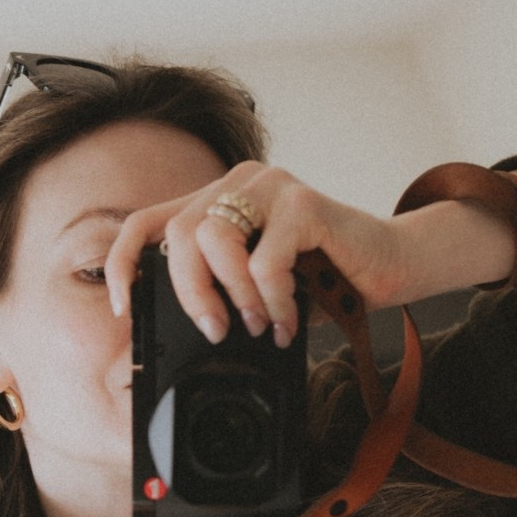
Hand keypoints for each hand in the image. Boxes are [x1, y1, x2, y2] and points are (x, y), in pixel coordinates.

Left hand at [104, 164, 409, 349]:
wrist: (393, 265)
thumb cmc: (327, 280)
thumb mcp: (261, 291)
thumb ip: (224, 293)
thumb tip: (189, 331)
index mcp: (219, 202)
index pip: (147, 221)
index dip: (123, 262)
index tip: (123, 307)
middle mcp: (239, 184)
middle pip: (179, 234)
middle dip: (191, 294)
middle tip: (216, 331)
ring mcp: (271, 187)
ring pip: (216, 240)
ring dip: (234, 297)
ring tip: (259, 325)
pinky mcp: (303, 202)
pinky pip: (265, 260)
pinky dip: (273, 301)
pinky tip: (289, 318)